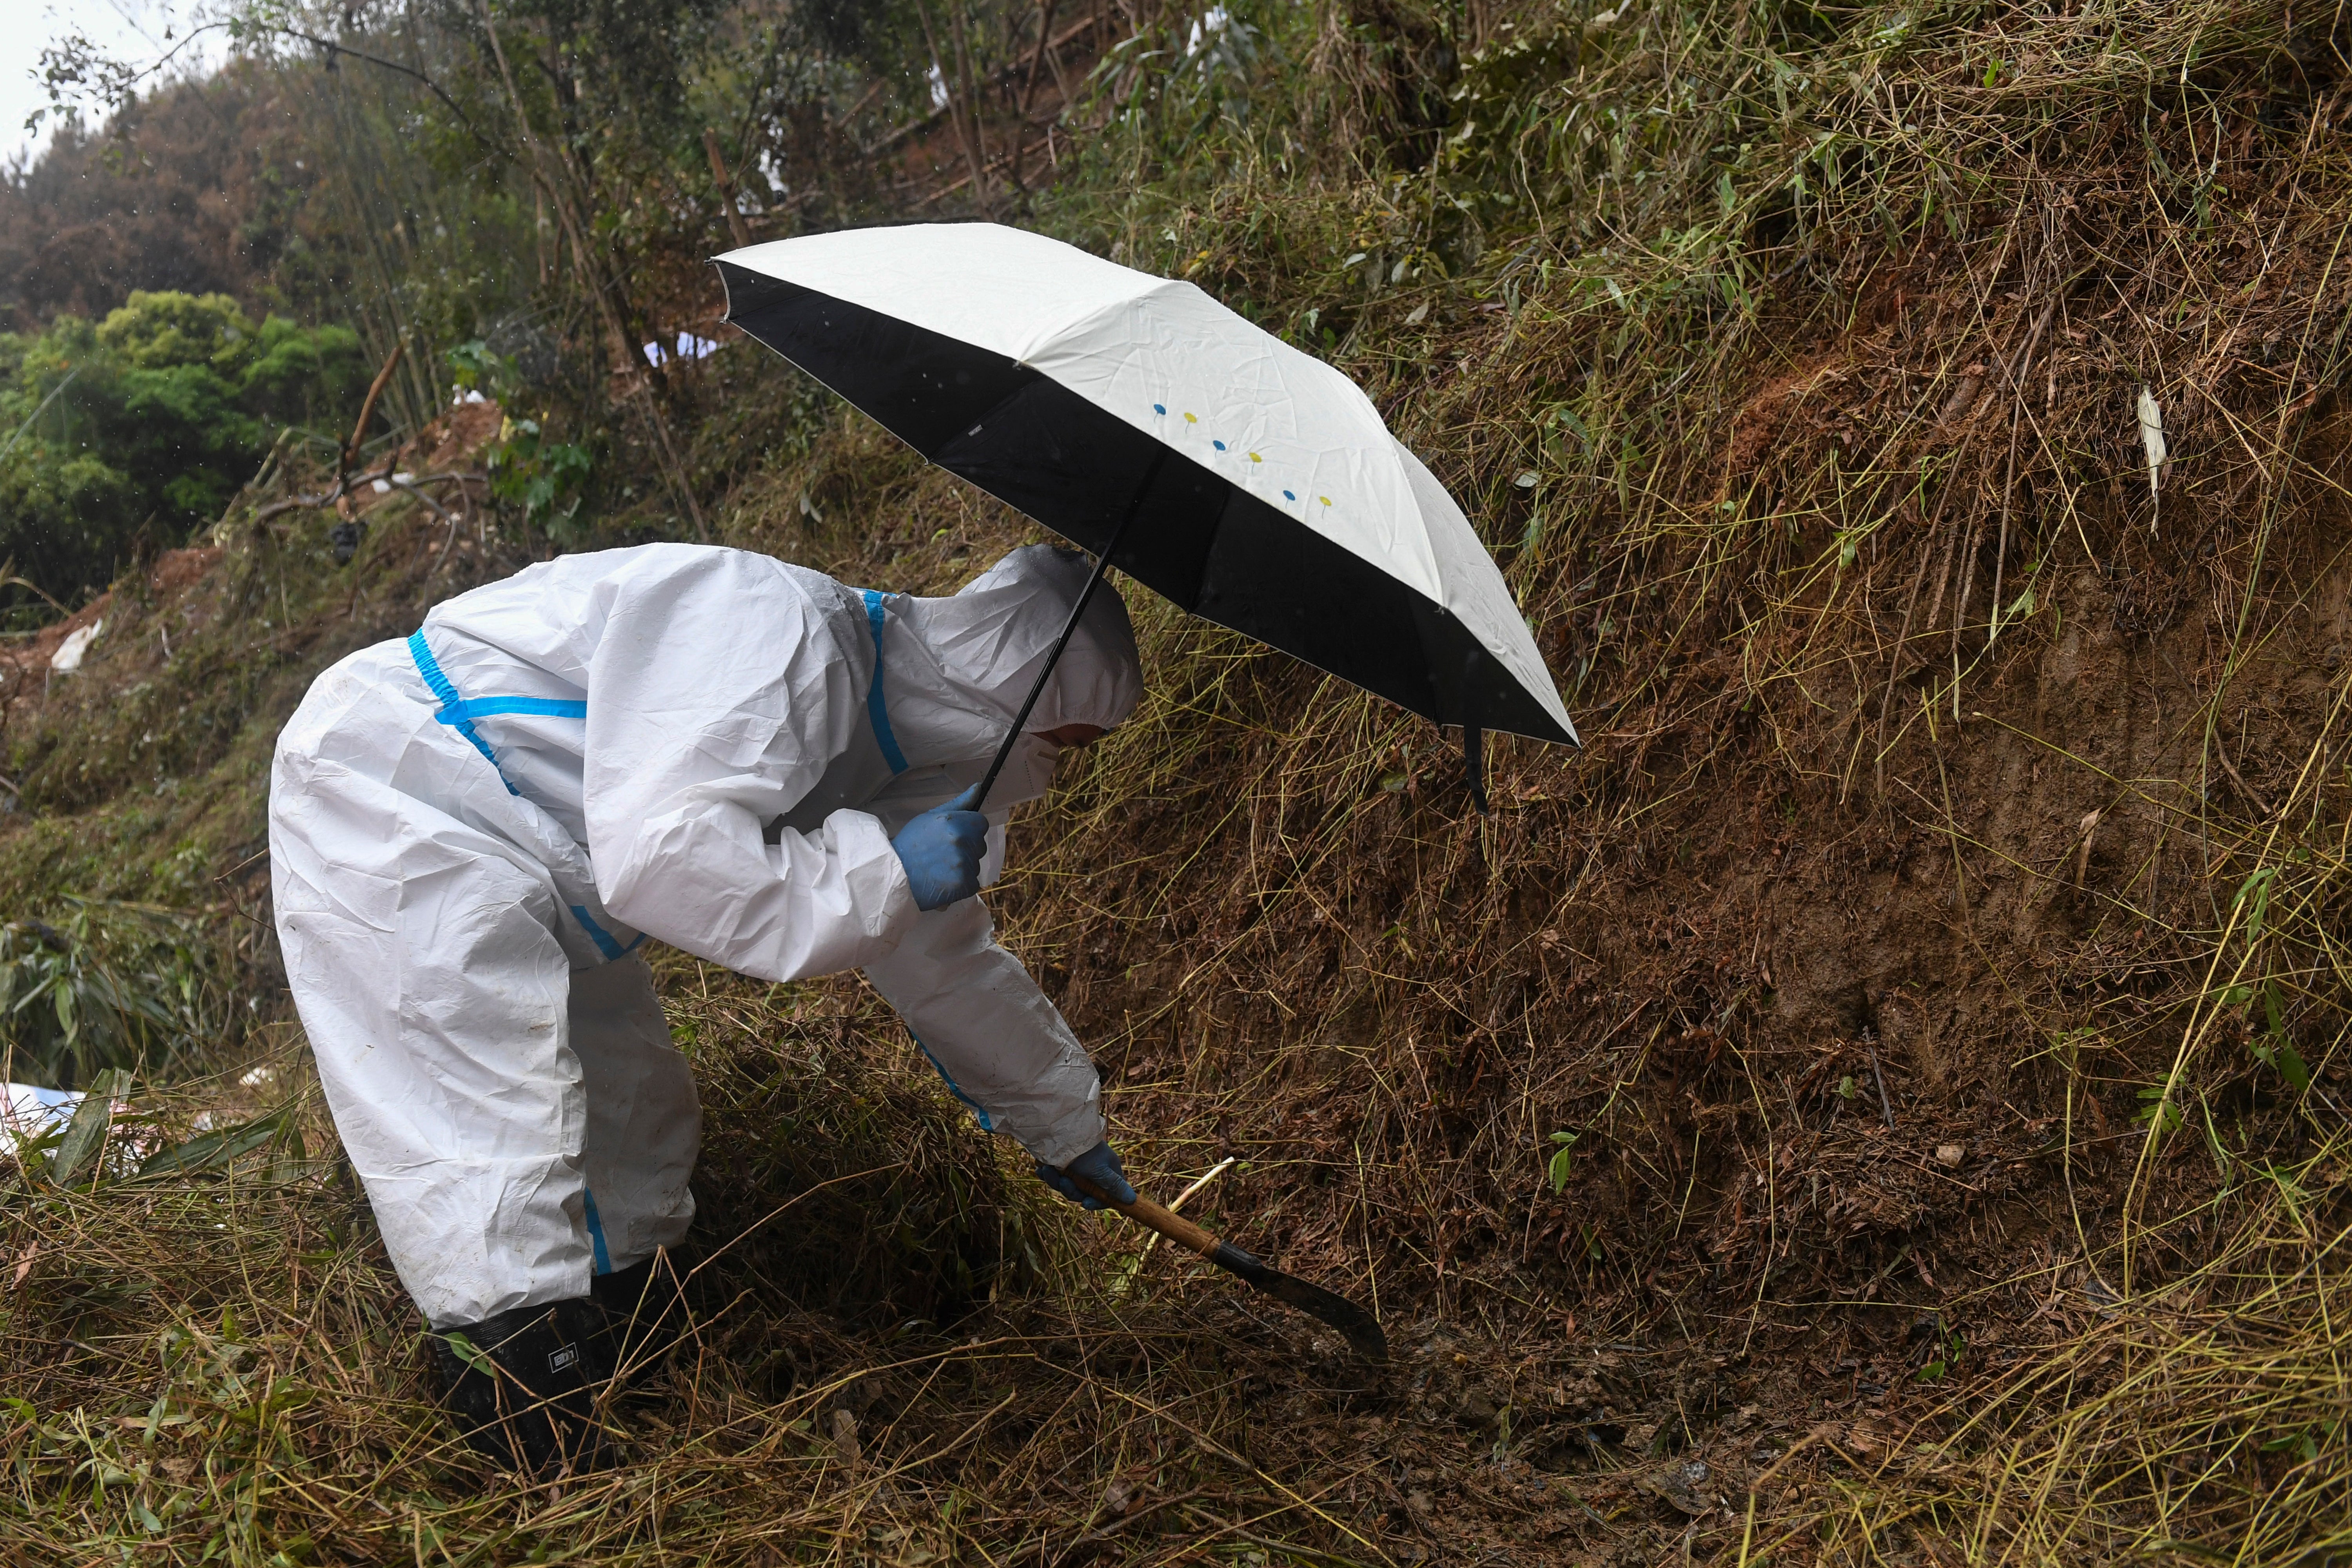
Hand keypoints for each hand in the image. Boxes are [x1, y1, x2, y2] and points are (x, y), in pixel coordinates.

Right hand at [890, 785, 987, 909]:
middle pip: (979, 844)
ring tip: (941, 869)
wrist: (894, 875)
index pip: (981, 823)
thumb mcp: (930, 817)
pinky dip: (962, 885)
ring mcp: (963, 864)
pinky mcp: (964, 885)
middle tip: (943, 854)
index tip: (954, 837)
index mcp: (954, 822)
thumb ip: (959, 803)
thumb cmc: (910, 844)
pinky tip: (944, 882)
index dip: (969, 829)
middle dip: (967, 849)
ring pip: (975, 865)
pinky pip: (972, 883)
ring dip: (963, 868)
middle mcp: (961, 841)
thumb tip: (978, 787)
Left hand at [1036, 1139, 1136, 1210]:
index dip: (1096, 1202)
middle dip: (1070, 1189)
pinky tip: (1040, 1169)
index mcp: (1108, 1173)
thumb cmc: (1085, 1151)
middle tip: (1063, 1180)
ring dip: (1055, 1180)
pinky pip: (1055, 1178)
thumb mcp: (1100, 1171)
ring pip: (1066, 1186)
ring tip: (1047, 1169)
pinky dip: (1048, 1175)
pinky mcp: (1062, 1165)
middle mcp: (1093, 1173)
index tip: (1085, 1203)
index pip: (1106, 1196)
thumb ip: (1114, 1186)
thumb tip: (1132, 1200)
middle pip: (1082, 1194)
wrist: (1060, 1129)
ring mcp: (1077, 1169)